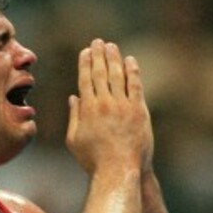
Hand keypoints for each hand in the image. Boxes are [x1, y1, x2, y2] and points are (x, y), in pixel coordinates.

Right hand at [66, 40, 153, 174]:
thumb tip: (73, 97)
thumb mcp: (74, 141)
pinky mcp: (138, 111)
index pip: (85, 79)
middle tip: (98, 42)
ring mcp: (122, 106)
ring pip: (117, 75)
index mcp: (87, 109)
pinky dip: (132, 71)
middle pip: (101, 73)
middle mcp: (104, 104)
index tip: (85, 51)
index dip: (85, 63)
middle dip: (99, 55)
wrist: (117, 170)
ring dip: (114, 58)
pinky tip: (130, 61)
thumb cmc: (93, 161)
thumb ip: (74, 117)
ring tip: (112, 47)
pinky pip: (135, 85)